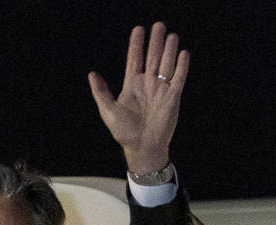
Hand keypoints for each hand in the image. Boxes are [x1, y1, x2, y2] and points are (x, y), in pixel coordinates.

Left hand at [88, 22, 188, 174]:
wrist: (142, 147)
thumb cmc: (124, 132)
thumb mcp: (108, 111)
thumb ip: (101, 92)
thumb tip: (92, 74)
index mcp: (132, 85)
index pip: (135, 59)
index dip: (137, 44)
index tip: (139, 29)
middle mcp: (148, 84)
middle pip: (153, 57)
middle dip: (156, 41)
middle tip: (159, 25)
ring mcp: (161, 90)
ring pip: (166, 64)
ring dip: (169, 50)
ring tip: (171, 35)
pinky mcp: (172, 98)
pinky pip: (178, 78)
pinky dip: (181, 66)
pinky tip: (183, 53)